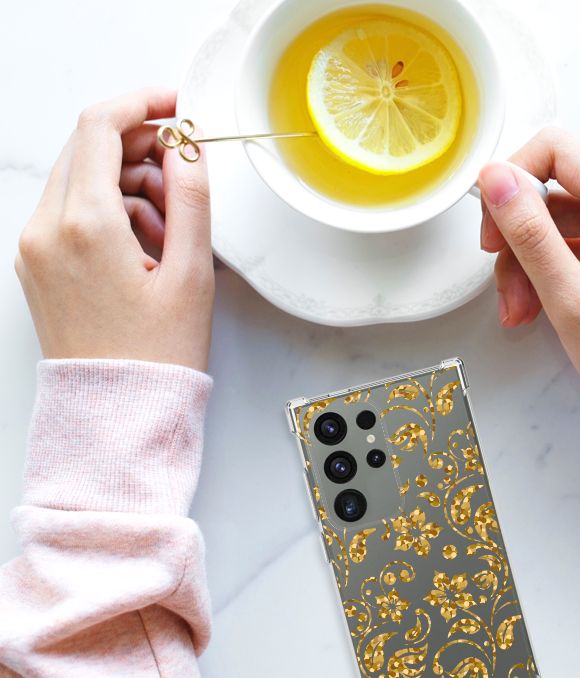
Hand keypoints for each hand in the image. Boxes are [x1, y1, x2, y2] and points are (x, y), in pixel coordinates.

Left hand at [15, 88, 213, 371]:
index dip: (143, 103)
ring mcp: (35, 246)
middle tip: (185, 174)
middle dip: (141, 147)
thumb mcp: (192, 272)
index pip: (101, 127)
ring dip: (129, 182)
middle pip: (88, 148)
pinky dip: (111, 210)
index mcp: (85, 225)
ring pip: (81, 178)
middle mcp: (47, 229)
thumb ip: (192, 198)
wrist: (117, 412)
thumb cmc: (156, 354)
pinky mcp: (37, 263)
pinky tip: (147, 244)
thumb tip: (188, 147)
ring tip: (173, 228)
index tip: (176, 105)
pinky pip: (72, 210)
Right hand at [478, 128, 579, 426]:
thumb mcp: (571, 301)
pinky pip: (579, 237)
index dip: (513, 179)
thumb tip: (494, 177)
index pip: (558, 149)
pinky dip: (551, 267)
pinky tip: (537, 306)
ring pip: (561, 214)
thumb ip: (529, 233)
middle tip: (501, 277)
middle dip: (519, 230)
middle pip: (557, 182)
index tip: (492, 226)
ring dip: (530, 257)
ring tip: (519, 309)